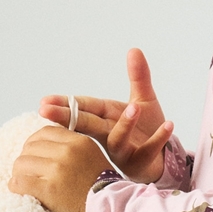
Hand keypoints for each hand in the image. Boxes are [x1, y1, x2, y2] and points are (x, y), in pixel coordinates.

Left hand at [8, 123, 109, 211]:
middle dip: (26, 160)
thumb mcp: (94, 158)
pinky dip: (16, 187)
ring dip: (19, 174)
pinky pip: (19, 182)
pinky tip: (21, 192)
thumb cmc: (103, 190)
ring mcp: (57, 170)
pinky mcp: (48, 190)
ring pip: (21, 163)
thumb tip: (46, 146)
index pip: (45, 133)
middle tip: (29, 174)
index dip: (35, 144)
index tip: (35, 156)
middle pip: (29, 147)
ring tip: (25, 184)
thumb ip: (73, 148)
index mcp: (79, 142)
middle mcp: (67, 152)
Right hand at [39, 47, 174, 183]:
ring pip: (118, 139)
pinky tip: (169, 125)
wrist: (162, 161)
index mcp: (105, 117)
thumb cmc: (145, 131)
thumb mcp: (142, 99)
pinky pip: (150, 150)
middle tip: (45, 111)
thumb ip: (138, 76)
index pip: (82, 108)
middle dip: (68, 118)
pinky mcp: (141, 162)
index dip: (63, 105)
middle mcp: (109, 135)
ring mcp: (123, 151)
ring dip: (125, 125)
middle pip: (87, 125)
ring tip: (133, 108)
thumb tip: (134, 49)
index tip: (43, 102)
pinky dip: (159, 138)